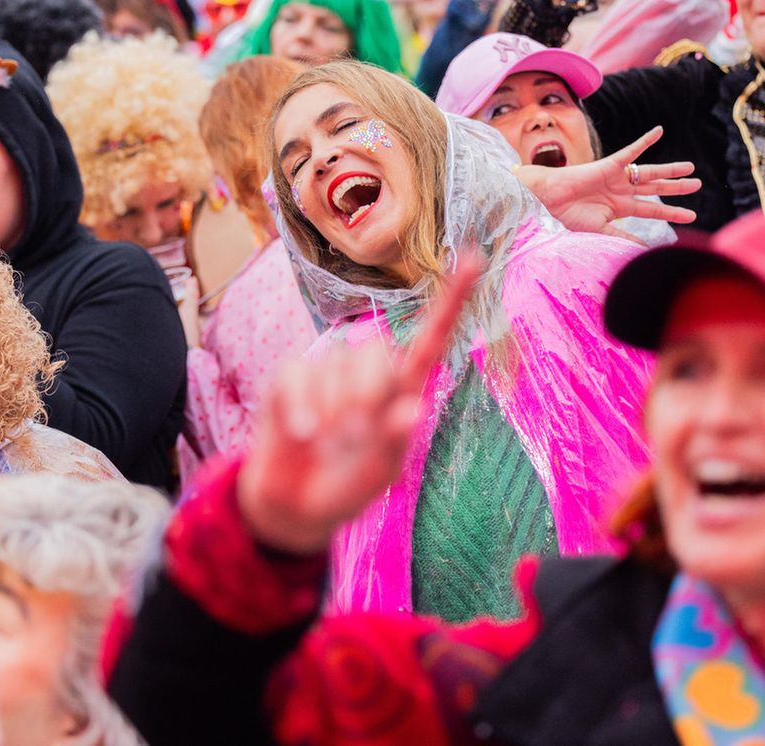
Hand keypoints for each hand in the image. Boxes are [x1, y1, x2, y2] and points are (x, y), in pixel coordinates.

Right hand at [238, 253, 483, 553]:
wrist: (295, 505)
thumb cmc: (347, 486)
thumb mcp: (377, 473)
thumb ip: (395, 443)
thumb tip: (413, 408)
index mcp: (402, 391)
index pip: (430, 340)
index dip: (451, 300)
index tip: (474, 259)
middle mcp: (367, 373)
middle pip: (375, 351)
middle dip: (365, 394)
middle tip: (353, 436)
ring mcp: (327, 372)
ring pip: (334, 365)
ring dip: (330, 411)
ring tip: (326, 444)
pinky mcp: (290, 378)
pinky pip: (297, 375)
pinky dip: (300, 409)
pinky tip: (302, 435)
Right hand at [515, 126, 698, 237]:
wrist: (548, 200)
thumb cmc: (568, 216)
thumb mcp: (599, 230)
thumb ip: (621, 236)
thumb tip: (643, 249)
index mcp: (620, 207)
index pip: (652, 210)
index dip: (671, 213)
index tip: (691, 216)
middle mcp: (622, 191)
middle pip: (655, 188)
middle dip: (677, 188)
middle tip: (698, 186)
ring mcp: (617, 177)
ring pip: (650, 172)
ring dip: (670, 169)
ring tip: (690, 168)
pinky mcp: (610, 165)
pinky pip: (631, 151)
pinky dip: (645, 141)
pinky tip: (659, 132)